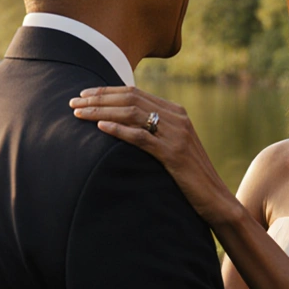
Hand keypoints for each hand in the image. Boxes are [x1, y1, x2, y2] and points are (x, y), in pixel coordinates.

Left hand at [70, 86, 239, 224]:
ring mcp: (176, 134)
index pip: (135, 92)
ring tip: (79, 114)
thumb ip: (155, 130)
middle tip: (73, 102)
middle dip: (98, 98)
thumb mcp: (173, 145)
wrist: (215, 197)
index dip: (106, 91)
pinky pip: (141, 137)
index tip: (83, 94)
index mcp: (176, 112)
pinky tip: (101, 128)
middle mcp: (177, 118)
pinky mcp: (173, 154)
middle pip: (130, 99)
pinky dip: (119, 130)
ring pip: (132, 114)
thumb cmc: (189, 174)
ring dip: (101, 111)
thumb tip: (125, 122)